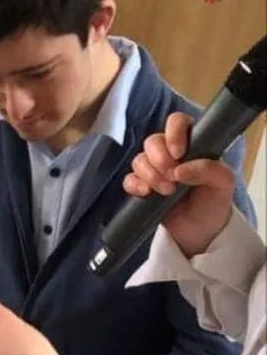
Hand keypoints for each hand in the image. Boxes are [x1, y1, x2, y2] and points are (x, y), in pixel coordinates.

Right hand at [124, 112, 235, 257]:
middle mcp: (170, 154)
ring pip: (139, 159)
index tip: (178, 152)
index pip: (177, 123)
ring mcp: (154, 170)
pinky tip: (145, 193)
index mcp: (192, 144)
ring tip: (166, 191)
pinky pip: (129, 179)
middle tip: (172, 177)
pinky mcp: (142, 187)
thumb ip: (210, 170)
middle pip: (153, 141)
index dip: (174, 132)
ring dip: (149, 174)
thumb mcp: (224, 184)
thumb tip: (182, 169)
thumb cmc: (213, 203)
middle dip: (159, 159)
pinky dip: (134, 185)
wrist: (200, 232)